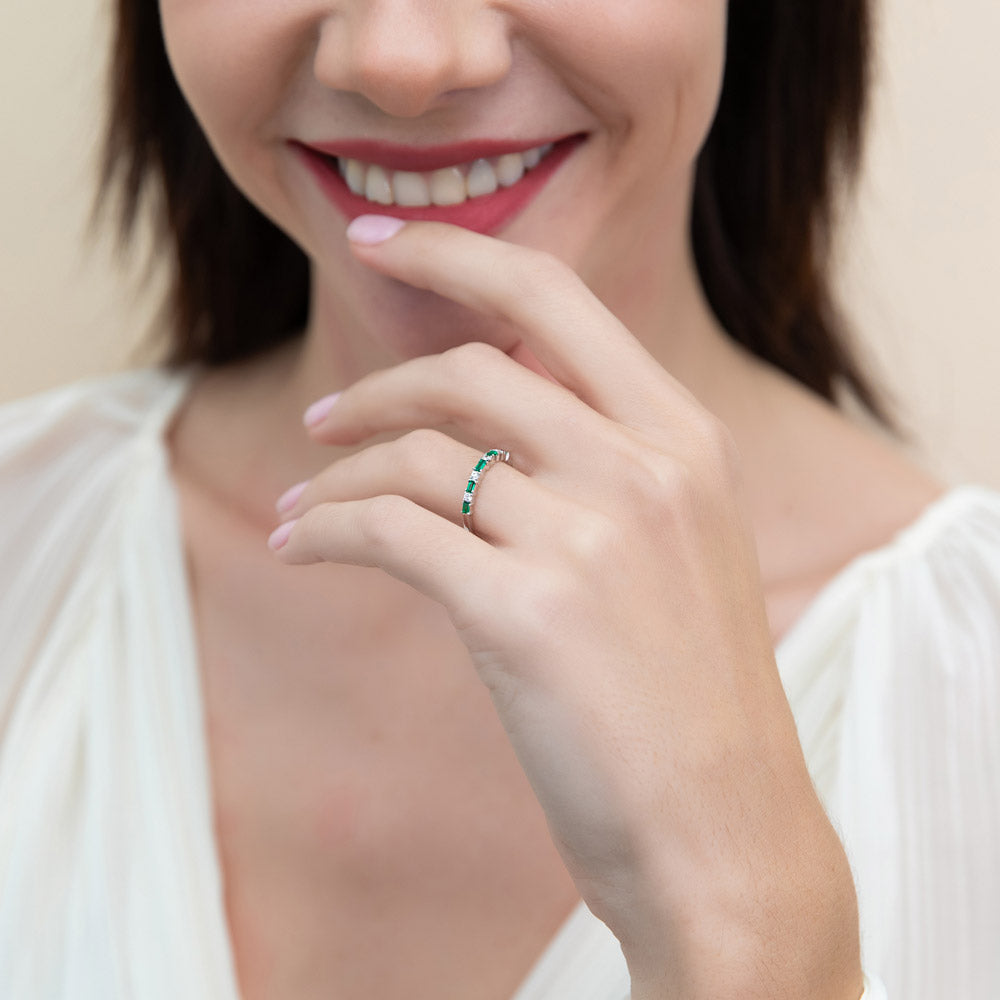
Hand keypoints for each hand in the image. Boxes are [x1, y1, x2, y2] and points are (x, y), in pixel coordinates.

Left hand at [270, 217, 862, 998]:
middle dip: (377, 383)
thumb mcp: (674, 552)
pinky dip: (323, 531)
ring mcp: (590, 539)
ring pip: (419, 452)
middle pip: (471, 367)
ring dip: (336, 473)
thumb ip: (599, 470)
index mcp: (686, 441)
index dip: (459, 256)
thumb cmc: (688, 700)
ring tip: (298, 507)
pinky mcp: (526, 615)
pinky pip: (389, 533)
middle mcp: (645, 469)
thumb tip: (482, 425)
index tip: (381, 242)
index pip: (557, 297)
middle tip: (320, 420)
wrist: (725, 832)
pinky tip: (295, 548)